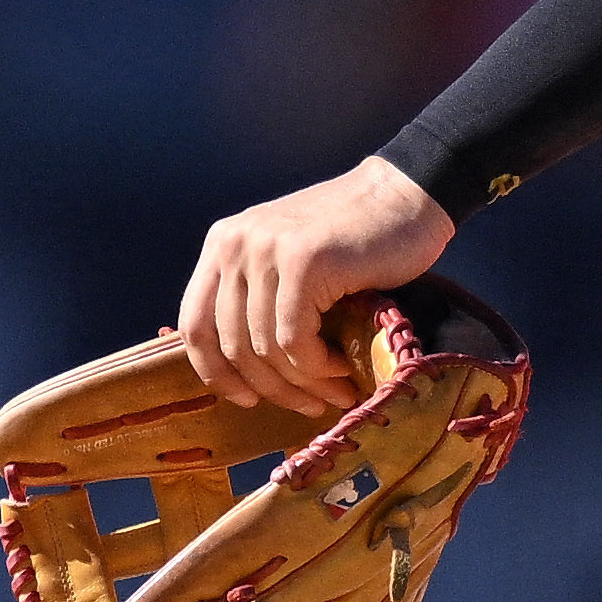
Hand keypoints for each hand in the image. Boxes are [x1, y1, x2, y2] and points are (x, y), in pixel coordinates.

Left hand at [175, 156, 458, 421]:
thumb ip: (258, 298)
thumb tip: (243, 375)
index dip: (215, 372)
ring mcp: (266, 250)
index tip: (245, 399)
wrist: (407, 195)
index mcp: (222, 244)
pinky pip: (295, 341)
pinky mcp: (303, 262)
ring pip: (265, 349)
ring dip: (302, 383)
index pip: (194, 324)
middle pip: (230, 345)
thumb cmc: (355, 238)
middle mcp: (234, 244)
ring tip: (334, 392)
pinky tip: (342, 366)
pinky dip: (318, 366)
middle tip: (307, 406)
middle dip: (270, 388)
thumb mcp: (287, 261)